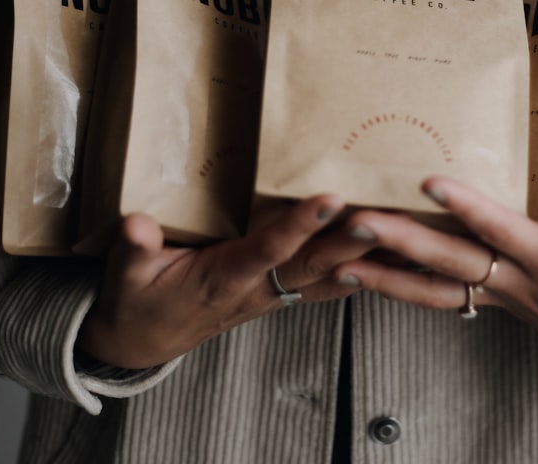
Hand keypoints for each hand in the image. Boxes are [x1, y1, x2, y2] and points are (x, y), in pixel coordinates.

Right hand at [77, 194, 374, 369]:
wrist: (147, 339)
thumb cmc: (140, 301)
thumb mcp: (124, 277)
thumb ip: (134, 250)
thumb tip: (136, 224)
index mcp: (223, 279)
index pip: (267, 251)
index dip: (298, 227)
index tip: (328, 199)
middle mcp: (259, 289)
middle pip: (315, 264)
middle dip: (354, 240)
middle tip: (390, 212)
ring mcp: (275, 294)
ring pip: (333, 275)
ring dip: (372, 258)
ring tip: (413, 235)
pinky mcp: (283, 294)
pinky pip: (332, 285)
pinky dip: (367, 273)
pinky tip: (398, 261)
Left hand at [332, 151, 537, 382]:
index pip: (501, 231)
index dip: (467, 207)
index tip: (428, 182)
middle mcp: (518, 282)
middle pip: (450, 263)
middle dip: (401, 243)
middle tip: (354, 221)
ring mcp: (502, 297)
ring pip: (435, 290)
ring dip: (387, 277)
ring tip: (339, 260)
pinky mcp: (496, 303)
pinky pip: (443, 297)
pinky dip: (406, 287)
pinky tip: (371, 276)